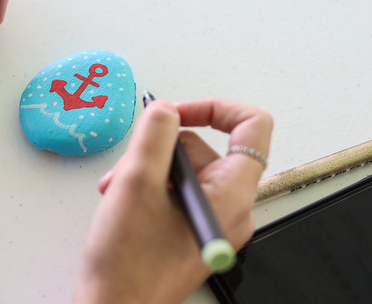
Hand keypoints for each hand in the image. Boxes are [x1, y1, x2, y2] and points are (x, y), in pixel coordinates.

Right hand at [74, 98, 272, 303]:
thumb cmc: (129, 264)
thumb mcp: (137, 182)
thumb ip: (156, 134)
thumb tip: (166, 110)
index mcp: (231, 195)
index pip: (252, 127)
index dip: (215, 108)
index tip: (178, 113)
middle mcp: (230, 209)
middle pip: (207, 149)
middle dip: (163, 148)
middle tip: (131, 162)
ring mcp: (212, 222)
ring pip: (186, 171)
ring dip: (148, 169)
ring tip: (118, 188)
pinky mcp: (193, 231)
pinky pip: (178, 193)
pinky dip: (150, 188)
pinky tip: (123, 201)